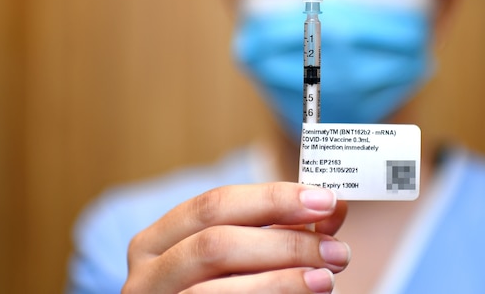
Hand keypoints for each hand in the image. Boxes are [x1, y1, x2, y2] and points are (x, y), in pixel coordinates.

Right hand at [123, 182, 349, 293]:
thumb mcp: (249, 258)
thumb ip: (284, 232)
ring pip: (215, 291)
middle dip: (283, 244)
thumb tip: (333, 207)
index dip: (273, 199)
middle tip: (337, 250)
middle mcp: (147, 275)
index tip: (326, 201)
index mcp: (159, 240)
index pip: (215, 204)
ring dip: (281, 281)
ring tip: (327, 280)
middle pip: (215, 245)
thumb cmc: (226, 289)